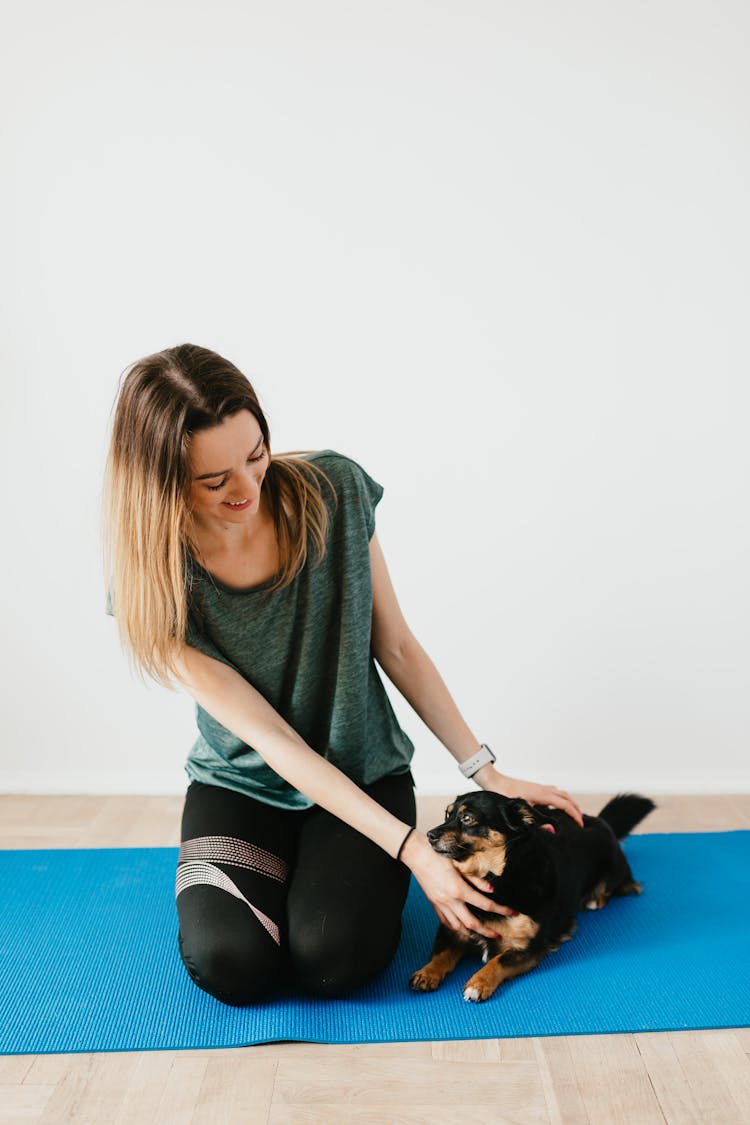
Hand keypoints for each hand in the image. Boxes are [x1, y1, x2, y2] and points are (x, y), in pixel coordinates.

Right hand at [400, 830, 515, 938]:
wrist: (417, 854)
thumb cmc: (438, 855)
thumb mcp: (460, 864)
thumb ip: (476, 879)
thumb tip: (491, 890)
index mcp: (458, 889)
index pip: (485, 905)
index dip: (501, 910)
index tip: (512, 912)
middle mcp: (449, 901)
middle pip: (472, 923)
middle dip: (487, 931)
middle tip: (498, 935)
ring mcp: (440, 904)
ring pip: (457, 927)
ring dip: (470, 932)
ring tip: (480, 933)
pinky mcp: (434, 904)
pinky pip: (445, 921)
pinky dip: (455, 926)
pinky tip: (461, 925)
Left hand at [474, 765, 584, 826]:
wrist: (492, 781)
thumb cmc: (502, 795)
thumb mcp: (518, 811)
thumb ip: (535, 822)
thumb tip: (552, 830)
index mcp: (542, 794)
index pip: (565, 804)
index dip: (575, 814)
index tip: (581, 825)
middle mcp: (543, 789)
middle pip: (566, 797)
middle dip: (575, 808)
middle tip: (581, 821)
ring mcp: (538, 787)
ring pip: (560, 793)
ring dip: (568, 802)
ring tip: (571, 814)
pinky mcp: (533, 789)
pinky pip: (552, 792)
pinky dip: (559, 799)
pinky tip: (553, 808)